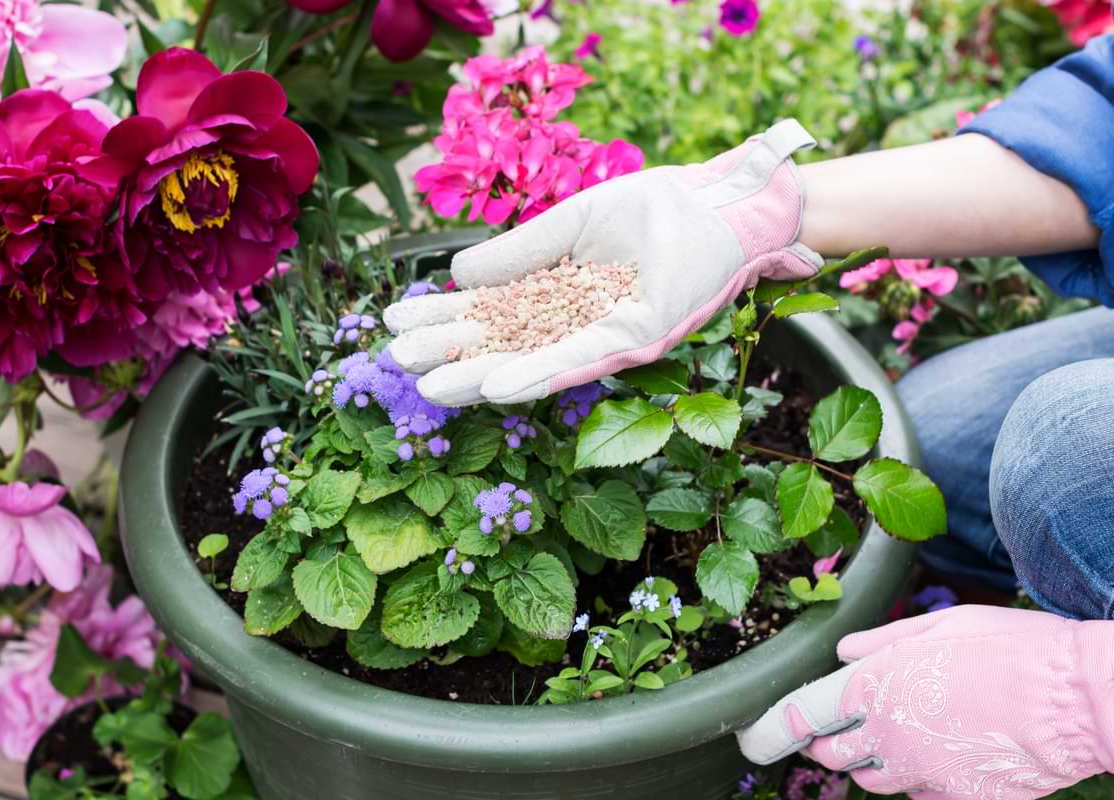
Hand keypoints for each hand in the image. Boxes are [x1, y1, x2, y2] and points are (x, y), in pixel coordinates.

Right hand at [383, 120, 822, 406]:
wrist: (720, 206)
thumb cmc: (655, 209)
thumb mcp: (573, 223)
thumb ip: (521, 251)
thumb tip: (459, 276)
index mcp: (558, 291)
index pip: (490, 309)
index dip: (444, 316)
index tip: (393, 318)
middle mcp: (576, 321)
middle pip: (503, 341)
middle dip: (451, 352)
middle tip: (397, 359)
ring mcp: (604, 336)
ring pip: (533, 361)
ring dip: (482, 376)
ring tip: (433, 387)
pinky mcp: (635, 339)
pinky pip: (579, 360)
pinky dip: (537, 374)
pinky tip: (496, 385)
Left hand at [736, 605, 1113, 799]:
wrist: (1081, 700)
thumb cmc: (1011, 649)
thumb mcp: (939, 627)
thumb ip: (881, 643)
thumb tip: (843, 653)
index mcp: (876, 687)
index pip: (801, 716)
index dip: (768, 730)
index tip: (750, 739)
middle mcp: (889, 736)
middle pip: (828, 757)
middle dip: (823, 744)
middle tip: (842, 724)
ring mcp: (923, 774)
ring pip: (871, 781)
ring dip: (870, 761)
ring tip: (905, 730)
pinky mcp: (956, 799)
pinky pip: (918, 795)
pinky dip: (916, 778)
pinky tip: (943, 750)